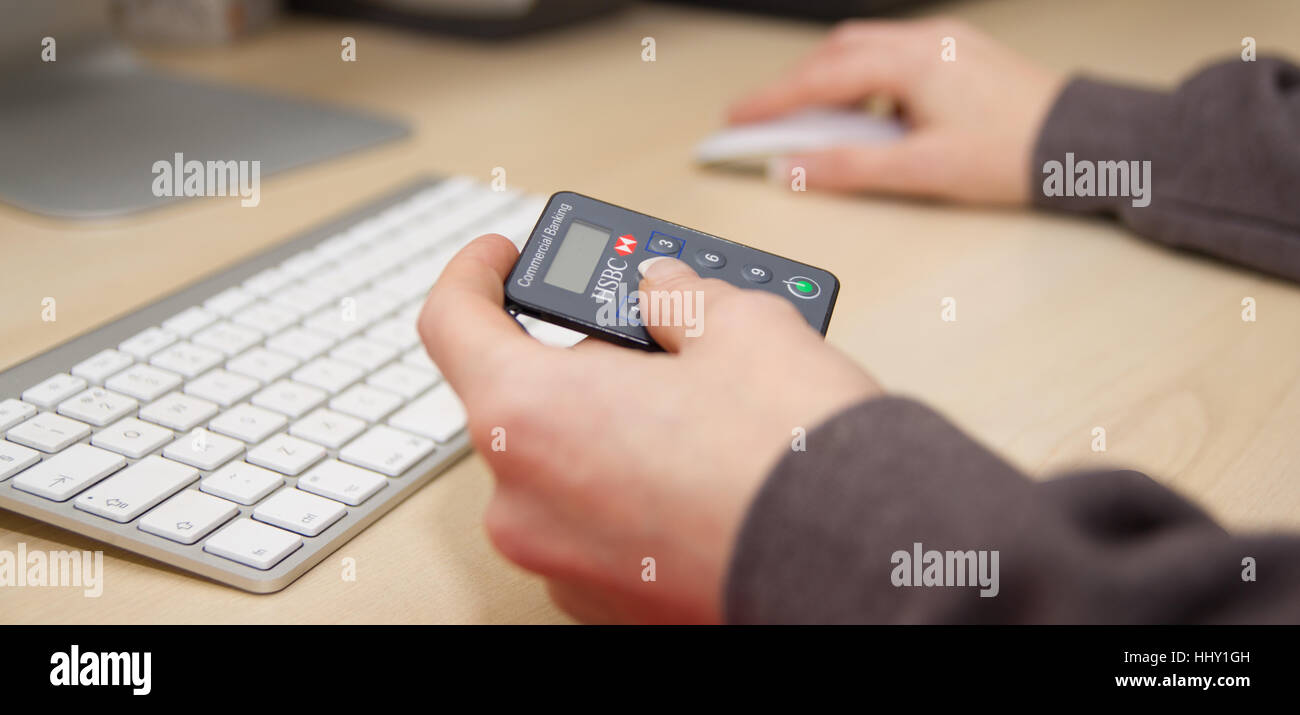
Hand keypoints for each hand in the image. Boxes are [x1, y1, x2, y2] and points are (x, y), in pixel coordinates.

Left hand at [418, 235, 880, 622]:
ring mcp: (559, 562)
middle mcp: (521, 500)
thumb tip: (660, 291)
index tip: (503, 255)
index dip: (475, 272)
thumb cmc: (792, 455)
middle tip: (653, 338)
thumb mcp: (739, 324)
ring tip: (699, 410)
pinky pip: (595, 526)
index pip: (452, 321)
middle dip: (582, 361)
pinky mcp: (605, 604)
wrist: (859, 569)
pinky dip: (630, 492)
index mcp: (526, 414)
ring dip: (610, 428)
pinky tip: (700, 474)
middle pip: (520, 400)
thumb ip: (675, 295)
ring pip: (562, 467)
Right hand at [728, 17, 1064, 204]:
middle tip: (762, 121)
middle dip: (794, 87)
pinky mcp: (959, 54)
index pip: (820, 78)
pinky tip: (865, 114)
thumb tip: (794, 169)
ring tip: (811, 124)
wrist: (1081, 144)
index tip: (736, 118)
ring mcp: (945, 42)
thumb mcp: (921, 169)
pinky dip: (863, 81)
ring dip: (829, 82)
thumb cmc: (1015, 153)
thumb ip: (849, 167)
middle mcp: (926, 40)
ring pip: (864, 51)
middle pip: (836, 54)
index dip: (771, 101)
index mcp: (912, 61)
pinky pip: (893, 56)